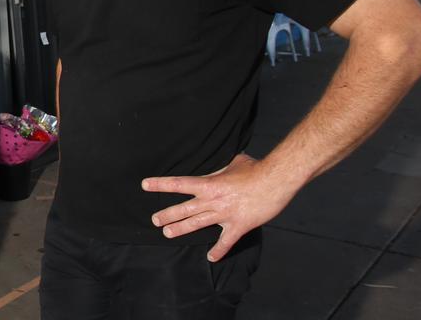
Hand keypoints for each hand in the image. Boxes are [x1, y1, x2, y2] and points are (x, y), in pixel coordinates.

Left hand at [141, 153, 296, 261]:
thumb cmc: (256, 168)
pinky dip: (218, 251)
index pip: (179, 183)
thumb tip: (223, 163)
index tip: (145, 185)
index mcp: (209, 184)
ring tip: (167, 233)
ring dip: (181, 229)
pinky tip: (210, 258)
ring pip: (197, 224)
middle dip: (167, 214)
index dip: (160, 184)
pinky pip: (226, 242)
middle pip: (184, 209)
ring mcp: (224, 215)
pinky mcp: (239, 226)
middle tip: (154, 220)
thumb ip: (222, 167)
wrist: (276, 180)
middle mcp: (212, 201)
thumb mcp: (234, 162)